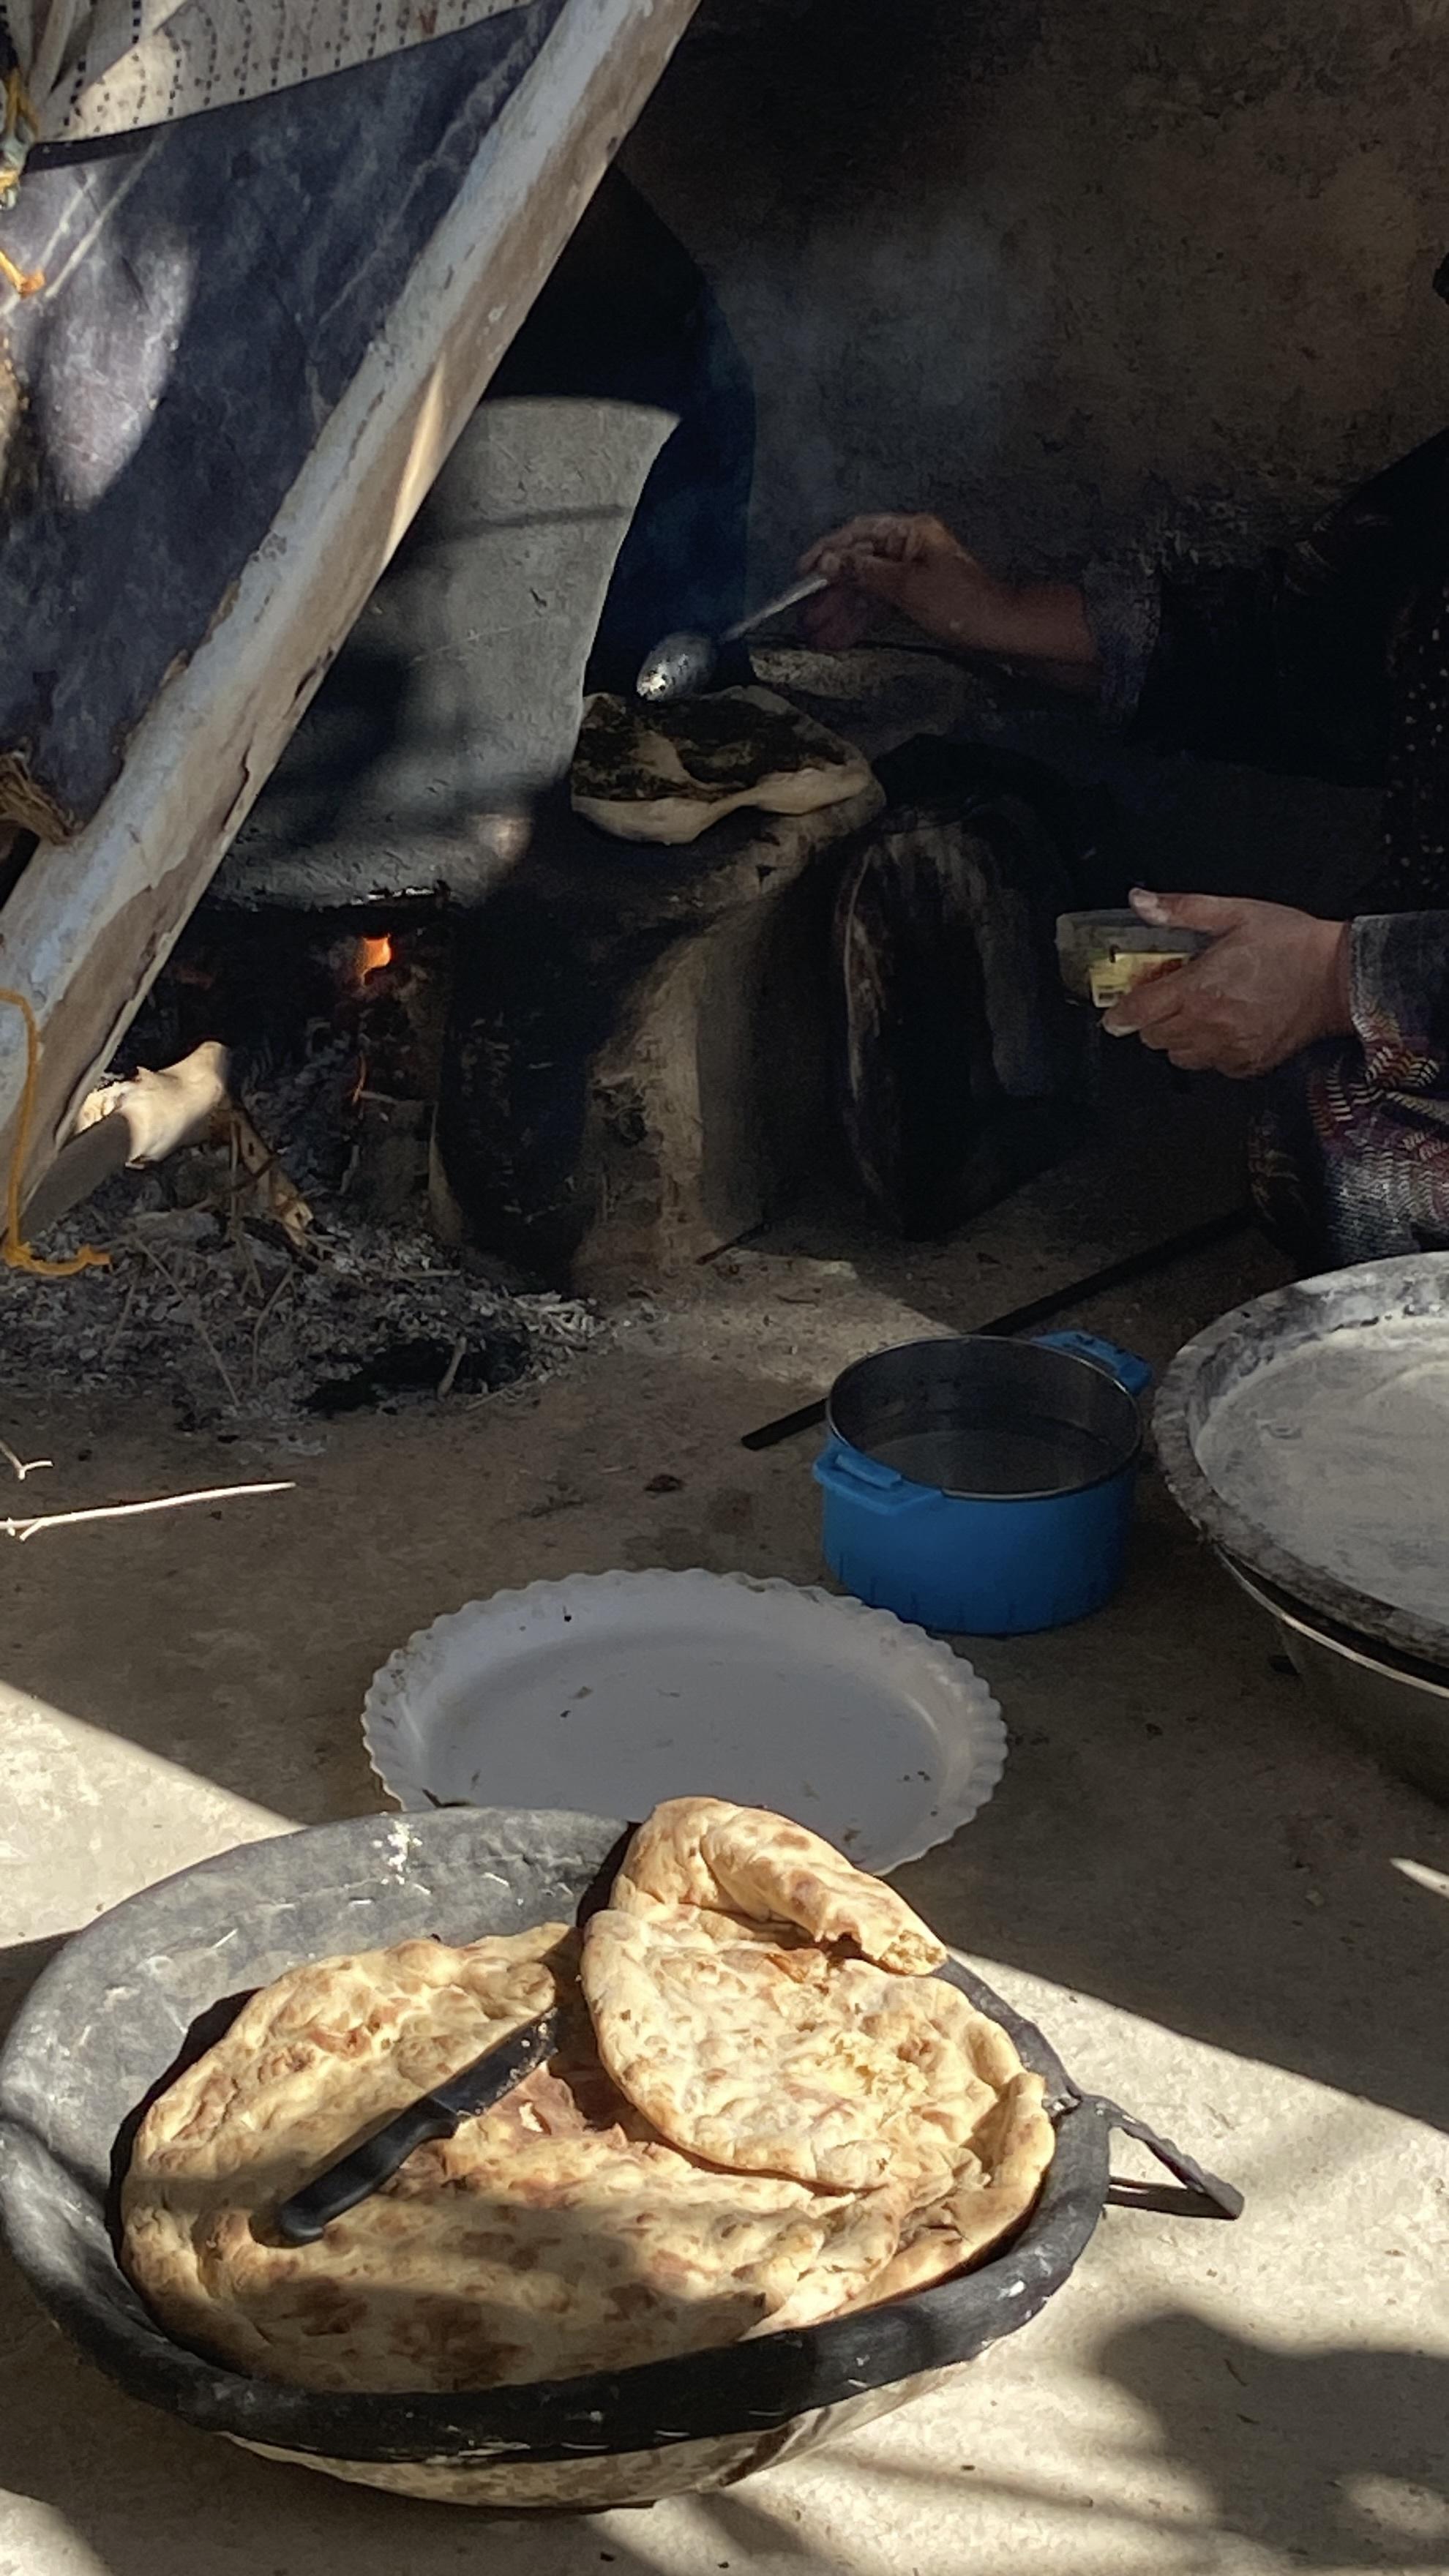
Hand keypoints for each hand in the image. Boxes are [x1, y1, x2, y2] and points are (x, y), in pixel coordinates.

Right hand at [798, 513, 1017, 653]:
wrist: (997, 628)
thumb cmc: (960, 603)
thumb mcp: (906, 585)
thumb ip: (864, 572)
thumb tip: (829, 563)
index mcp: (910, 532)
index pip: (858, 534)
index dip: (827, 551)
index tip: (803, 571)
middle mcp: (908, 546)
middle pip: (858, 563)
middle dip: (830, 591)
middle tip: (805, 614)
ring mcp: (910, 571)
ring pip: (865, 587)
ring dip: (840, 609)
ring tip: (816, 633)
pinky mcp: (913, 595)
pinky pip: (878, 602)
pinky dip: (859, 617)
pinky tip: (840, 635)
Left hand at [1102, 889, 1352, 1077]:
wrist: (1340, 977)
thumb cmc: (1291, 943)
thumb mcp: (1235, 912)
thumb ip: (1182, 910)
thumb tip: (1141, 902)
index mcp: (1197, 989)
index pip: (1138, 1013)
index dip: (1119, 1015)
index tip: (1115, 1014)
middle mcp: (1208, 1025)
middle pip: (1154, 1039)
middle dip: (1152, 1020)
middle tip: (1169, 997)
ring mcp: (1228, 1049)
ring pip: (1179, 1057)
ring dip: (1178, 1038)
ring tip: (1197, 1013)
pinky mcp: (1248, 1064)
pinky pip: (1212, 1067)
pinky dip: (1209, 1052)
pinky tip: (1224, 1027)